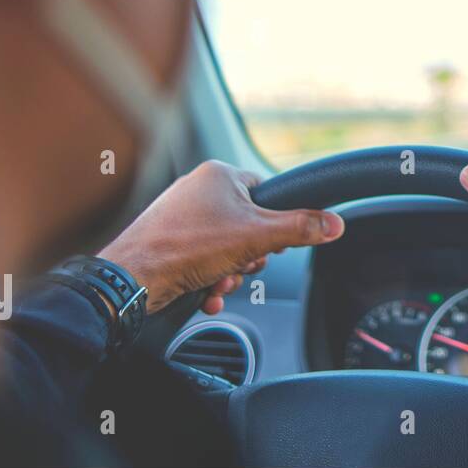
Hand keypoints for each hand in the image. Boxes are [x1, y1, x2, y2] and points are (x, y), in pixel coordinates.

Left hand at [99, 160, 343, 313]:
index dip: (274, 223)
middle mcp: (197, 189)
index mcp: (219, 175)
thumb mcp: (256, 238)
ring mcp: (179, 215)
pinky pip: (202, 258)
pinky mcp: (167, 240)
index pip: (266, 192)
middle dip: (248, 255)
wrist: (132, 279)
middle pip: (247, 224)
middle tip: (241, 265)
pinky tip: (206, 292)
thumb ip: (300, 229)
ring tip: (218, 282)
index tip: (270, 243)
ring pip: (225, 246)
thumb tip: (334, 224)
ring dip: (230, 271)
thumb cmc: (186, 248)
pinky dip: (209, 278)